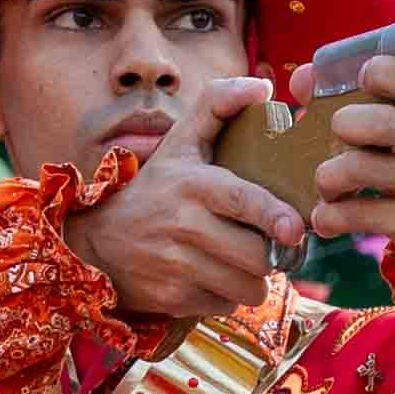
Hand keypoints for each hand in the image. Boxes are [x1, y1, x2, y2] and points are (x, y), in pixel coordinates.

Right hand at [68, 73, 305, 326]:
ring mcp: (176, 265)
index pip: (242, 200)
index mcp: (193, 183)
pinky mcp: (173, 297)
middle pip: (255, 254)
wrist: (99, 241)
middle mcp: (183, 225)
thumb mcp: (181, 141)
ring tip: (242, 263)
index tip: (295, 229)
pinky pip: (226, 305)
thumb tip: (264, 88)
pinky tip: (214, 278)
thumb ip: (219, 104)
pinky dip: (229, 296)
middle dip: (272, 255)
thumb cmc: (155, 187)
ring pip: (246, 286)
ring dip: (255, 279)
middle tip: (270, 246)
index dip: (274, 216)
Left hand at [305, 54, 394, 290]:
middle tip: (332, 139)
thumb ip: (359, 106)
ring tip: (325, 186)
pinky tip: (325, 218)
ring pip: (362, 167)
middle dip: (343, 125)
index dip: (386, 70)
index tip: (361, 77)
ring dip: (327, 176)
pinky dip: (330, 216)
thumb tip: (302, 78)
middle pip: (385, 122)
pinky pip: (360, 212)